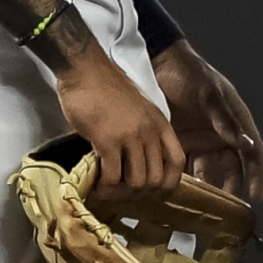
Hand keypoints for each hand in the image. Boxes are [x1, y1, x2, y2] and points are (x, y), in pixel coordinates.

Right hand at [55, 50, 183, 199]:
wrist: (84, 69)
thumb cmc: (105, 88)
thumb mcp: (137, 109)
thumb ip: (142, 132)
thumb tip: (136, 162)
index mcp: (160, 124)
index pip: (177, 162)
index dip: (168, 183)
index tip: (151, 191)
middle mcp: (150, 132)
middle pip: (156, 178)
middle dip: (139, 193)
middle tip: (121, 193)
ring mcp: (130, 136)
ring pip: (137, 181)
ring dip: (120, 192)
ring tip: (107, 190)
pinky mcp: (108, 140)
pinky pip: (112, 175)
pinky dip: (104, 187)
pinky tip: (96, 185)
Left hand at [150, 39, 262, 202]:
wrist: (157, 61)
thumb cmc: (190, 74)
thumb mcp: (209, 95)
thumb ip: (225, 120)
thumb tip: (247, 146)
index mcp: (235, 122)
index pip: (254, 154)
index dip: (258, 175)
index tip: (257, 198)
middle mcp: (220, 135)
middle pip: (232, 169)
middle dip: (231, 191)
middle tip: (226, 213)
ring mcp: (199, 140)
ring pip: (208, 171)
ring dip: (207, 189)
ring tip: (202, 209)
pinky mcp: (178, 142)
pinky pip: (185, 166)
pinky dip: (184, 180)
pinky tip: (180, 195)